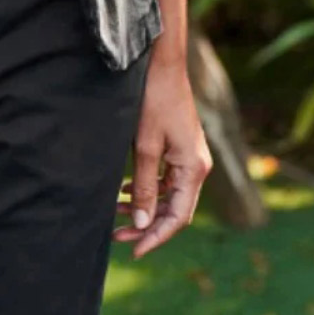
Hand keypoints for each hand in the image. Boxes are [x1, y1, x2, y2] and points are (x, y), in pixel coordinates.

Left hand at [112, 47, 211, 258]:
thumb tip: (143, 224)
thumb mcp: (144, 146)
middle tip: (116, 235)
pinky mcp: (180, 148)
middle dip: (146, 225)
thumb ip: (145, 187)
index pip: (177, 217)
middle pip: (174, 209)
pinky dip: (148, 188)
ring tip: (116, 215)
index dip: (155, 237)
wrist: (162, 64)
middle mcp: (197, 166)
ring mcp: (190, 157)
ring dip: (145, 207)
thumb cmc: (153, 100)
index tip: (133, 250)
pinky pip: (167, 179)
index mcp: (194, 169)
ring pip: (169, 195)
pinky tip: (126, 192)